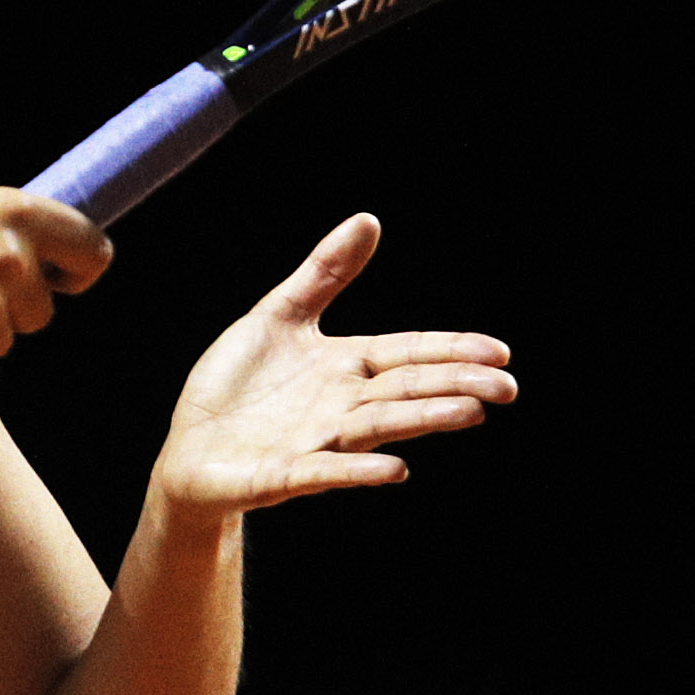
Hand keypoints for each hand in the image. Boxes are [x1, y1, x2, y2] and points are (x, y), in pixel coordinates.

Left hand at [153, 214, 512, 514]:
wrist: (188, 450)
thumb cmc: (234, 387)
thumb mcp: (278, 317)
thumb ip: (323, 274)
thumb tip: (369, 219)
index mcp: (343, 367)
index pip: (407, 354)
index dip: (450, 351)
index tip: (500, 353)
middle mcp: (339, 406)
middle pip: (404, 390)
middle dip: (454, 386)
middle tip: (506, 388)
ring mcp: (314, 443)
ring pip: (376, 427)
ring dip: (422, 420)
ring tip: (468, 413)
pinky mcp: (282, 475)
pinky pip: (324, 473)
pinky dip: (358, 472)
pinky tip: (397, 471)